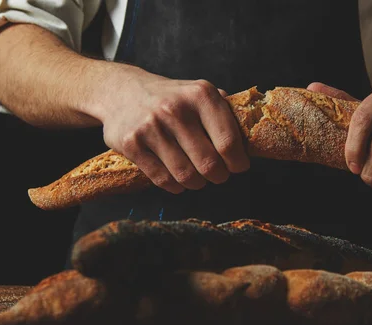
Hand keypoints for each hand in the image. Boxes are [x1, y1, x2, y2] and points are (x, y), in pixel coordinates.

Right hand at [99, 67, 248, 193]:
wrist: (120, 91)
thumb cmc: (170, 98)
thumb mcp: (198, 93)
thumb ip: (225, 112)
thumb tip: (251, 138)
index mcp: (200, 94)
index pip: (229, 142)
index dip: (238, 163)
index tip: (238, 167)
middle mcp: (175, 109)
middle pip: (209, 164)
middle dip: (218, 176)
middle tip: (218, 175)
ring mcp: (150, 126)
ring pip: (186, 176)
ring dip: (197, 183)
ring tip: (198, 178)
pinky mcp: (131, 143)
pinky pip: (162, 180)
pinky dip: (174, 186)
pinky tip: (177, 179)